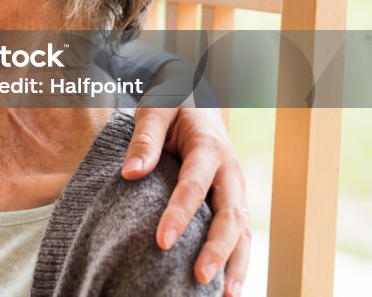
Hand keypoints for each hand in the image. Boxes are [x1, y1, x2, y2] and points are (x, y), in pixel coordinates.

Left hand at [122, 107, 249, 296]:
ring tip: (225, 296)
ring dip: (236, 262)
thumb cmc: (172, 102)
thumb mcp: (155, 109)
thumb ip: (144, 140)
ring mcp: (234, 187)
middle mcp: (229, 170)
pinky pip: (240, 232)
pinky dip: (237, 259)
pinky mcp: (232, 199)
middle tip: (199, 277)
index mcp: (209, 146)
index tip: (162, 241)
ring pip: (242, 229)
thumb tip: (130, 173)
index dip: (180, 214)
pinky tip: (226, 286)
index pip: (194, 185)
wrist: (197, 95)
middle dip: (217, 248)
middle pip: (229, 214)